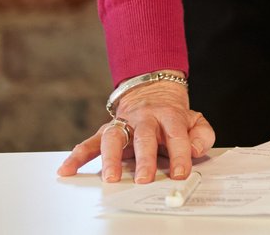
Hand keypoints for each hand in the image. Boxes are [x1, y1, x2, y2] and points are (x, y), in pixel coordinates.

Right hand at [56, 82, 212, 182]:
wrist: (153, 91)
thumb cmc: (173, 115)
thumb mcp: (195, 120)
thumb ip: (202, 135)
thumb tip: (194, 150)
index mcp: (169, 115)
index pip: (176, 135)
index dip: (180, 154)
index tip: (180, 172)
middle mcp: (144, 119)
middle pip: (143, 137)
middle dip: (144, 159)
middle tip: (144, 178)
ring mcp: (123, 124)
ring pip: (113, 137)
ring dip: (111, 158)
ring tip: (110, 177)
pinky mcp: (106, 131)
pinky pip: (89, 143)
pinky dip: (77, 156)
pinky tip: (67, 169)